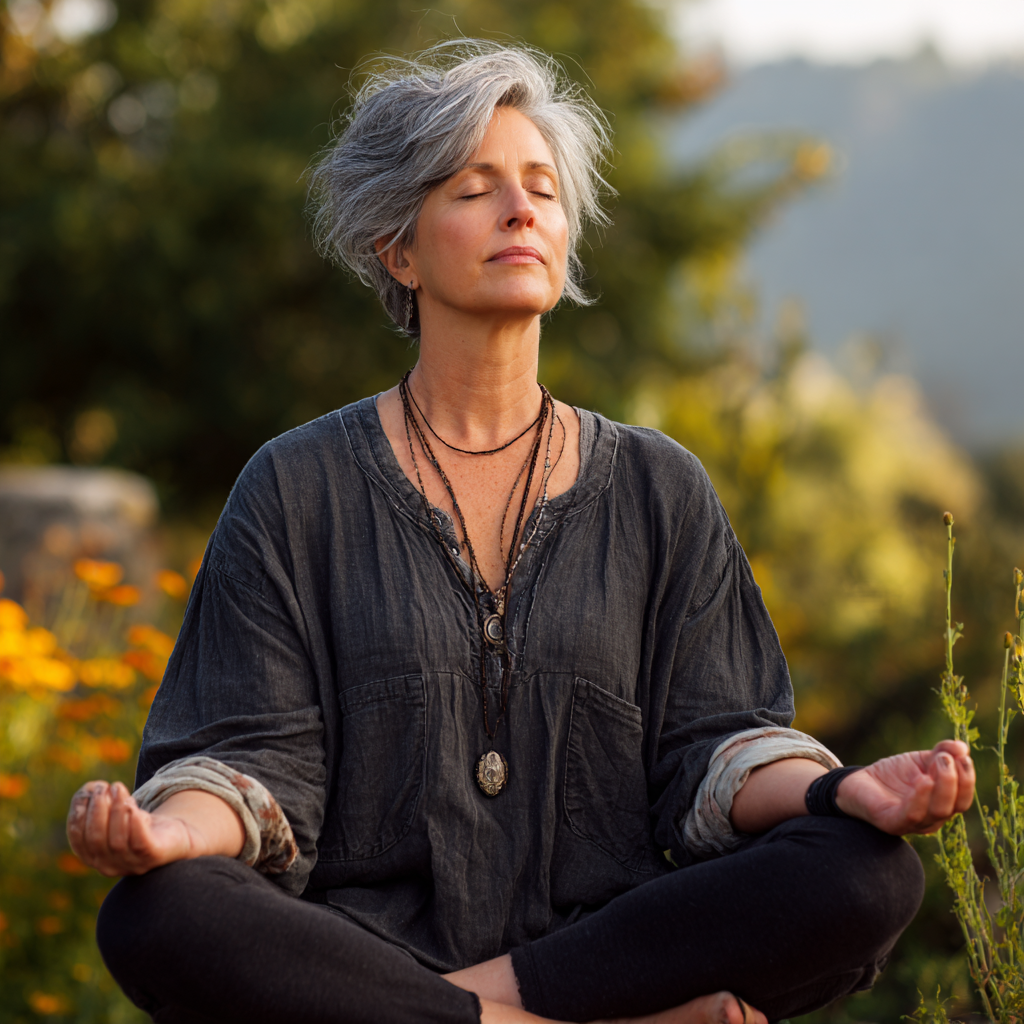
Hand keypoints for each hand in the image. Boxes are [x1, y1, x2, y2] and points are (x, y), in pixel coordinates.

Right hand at [66, 781, 230, 876]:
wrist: (175, 837)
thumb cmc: (139, 823)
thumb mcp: (115, 813)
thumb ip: (98, 802)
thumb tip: (88, 789)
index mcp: (94, 857)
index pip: (78, 839)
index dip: (78, 814)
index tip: (86, 791)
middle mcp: (109, 866)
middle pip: (95, 839)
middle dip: (96, 810)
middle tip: (103, 787)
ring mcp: (131, 864)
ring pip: (117, 840)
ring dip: (116, 810)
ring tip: (118, 788)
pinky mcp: (153, 857)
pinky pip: (140, 842)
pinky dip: (134, 822)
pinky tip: (132, 805)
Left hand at [836, 740, 974, 835]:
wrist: (858, 781)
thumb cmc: (893, 774)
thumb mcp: (920, 760)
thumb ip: (942, 753)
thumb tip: (963, 747)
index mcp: (943, 804)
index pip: (963, 798)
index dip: (967, 778)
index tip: (962, 756)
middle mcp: (932, 818)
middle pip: (955, 806)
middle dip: (955, 780)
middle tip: (944, 757)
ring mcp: (914, 824)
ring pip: (937, 812)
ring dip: (942, 786)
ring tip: (937, 763)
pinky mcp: (892, 823)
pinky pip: (912, 815)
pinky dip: (920, 798)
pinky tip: (923, 780)